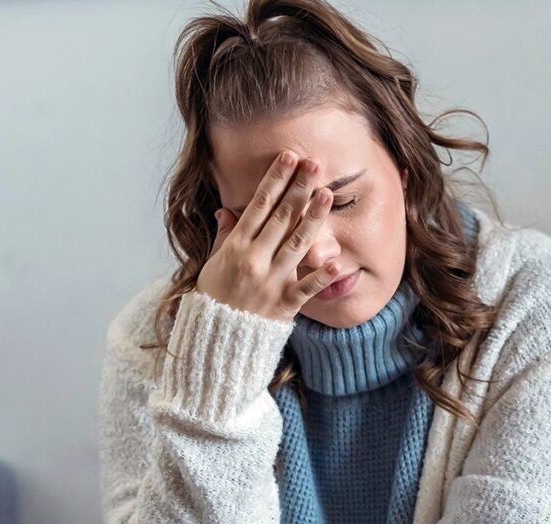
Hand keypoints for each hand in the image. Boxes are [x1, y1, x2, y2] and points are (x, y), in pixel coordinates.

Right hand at [197, 150, 339, 321]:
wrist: (216, 338)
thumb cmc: (215, 297)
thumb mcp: (213, 263)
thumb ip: (225, 236)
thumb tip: (226, 211)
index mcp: (236, 246)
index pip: (259, 205)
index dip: (275, 180)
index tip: (289, 157)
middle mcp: (255, 259)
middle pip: (282, 218)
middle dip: (299, 188)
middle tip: (315, 164)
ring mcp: (271, 281)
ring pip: (297, 244)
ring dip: (314, 218)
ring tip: (327, 194)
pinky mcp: (285, 303)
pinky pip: (307, 287)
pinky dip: (321, 275)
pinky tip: (337, 261)